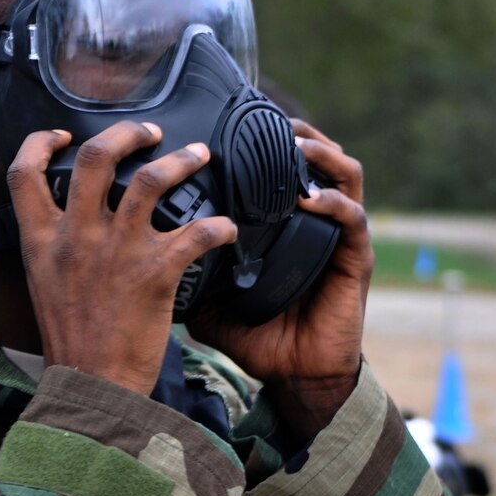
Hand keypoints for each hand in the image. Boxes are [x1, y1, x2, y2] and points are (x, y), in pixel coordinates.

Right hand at [7, 122, 237, 395]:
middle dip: (126, 133)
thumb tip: (73, 224)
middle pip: (96, 157)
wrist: (91, 388)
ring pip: (150, 181)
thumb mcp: (45, 285)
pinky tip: (226, 228)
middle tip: (151, 132)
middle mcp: (76, 237)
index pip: (25, 175)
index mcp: (42, 240)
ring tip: (199, 155)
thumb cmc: (72, 342)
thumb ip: (57, 248)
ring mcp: (116, 252)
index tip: (64, 135)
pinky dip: (217, 226)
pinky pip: (195, 233)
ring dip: (180, 161)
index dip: (42, 143)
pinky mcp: (155, 273)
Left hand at [188, 119, 373, 439]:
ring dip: (323, 154)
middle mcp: (315, 222)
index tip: (238, 121)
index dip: (269, 139)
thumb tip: (140, 254)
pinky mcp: (355, 260)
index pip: (283, 168)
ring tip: (296, 145)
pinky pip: (353, 219)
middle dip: (300, 131)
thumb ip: (187, 273)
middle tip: (271, 119)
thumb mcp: (211, 300)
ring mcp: (338, 237)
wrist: (297, 376)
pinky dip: (334, 204)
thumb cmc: (261, 335)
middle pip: (320, 157)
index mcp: (285, 225)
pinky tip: (310, 198)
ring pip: (345, 174)